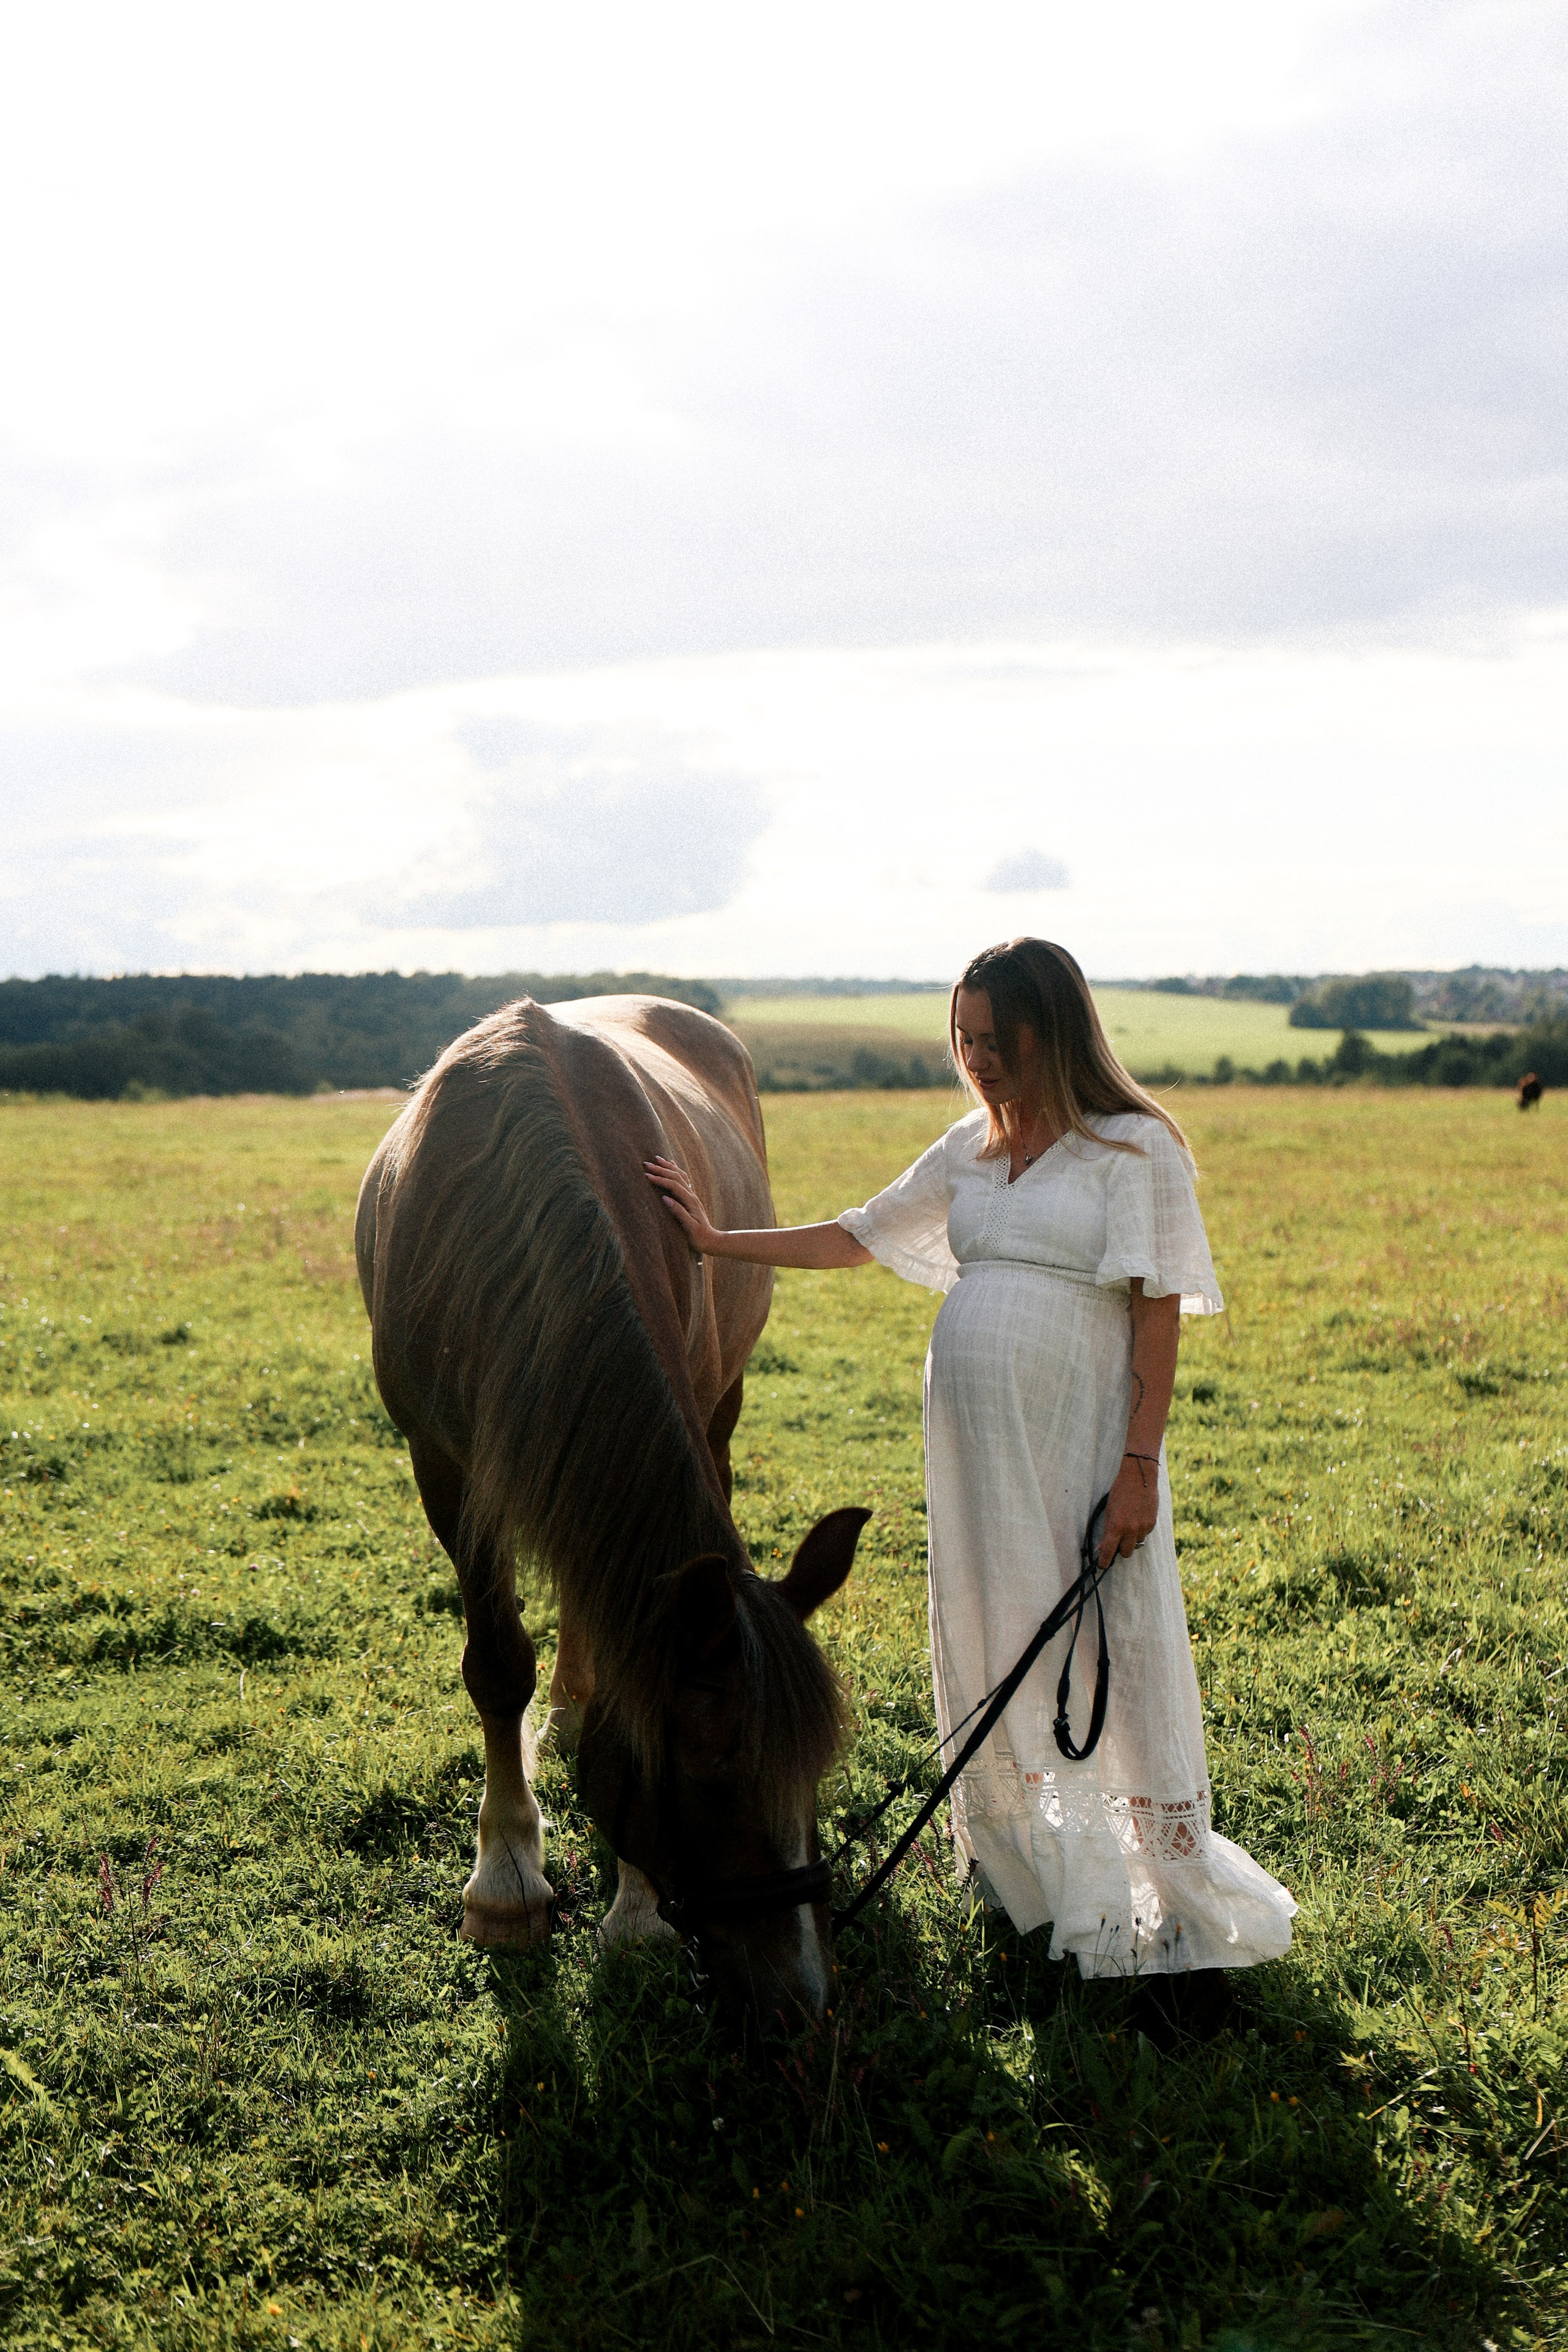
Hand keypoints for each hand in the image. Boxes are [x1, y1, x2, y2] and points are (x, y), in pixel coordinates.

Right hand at [643, 1155, 721, 1252]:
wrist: (711, 1241)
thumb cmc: (699, 1237)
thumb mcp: (689, 1227)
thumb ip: (678, 1212)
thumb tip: (665, 1198)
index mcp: (690, 1201)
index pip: (673, 1185)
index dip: (660, 1179)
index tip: (647, 1175)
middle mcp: (691, 1195)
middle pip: (675, 1177)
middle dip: (661, 1169)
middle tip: (646, 1164)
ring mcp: (691, 1196)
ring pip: (679, 1176)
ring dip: (668, 1167)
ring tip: (657, 1159)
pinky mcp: (690, 1198)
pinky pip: (683, 1180)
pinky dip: (676, 1171)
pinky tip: (672, 1165)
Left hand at [1097, 1451, 1158, 1568]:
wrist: (1140, 1478)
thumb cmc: (1120, 1492)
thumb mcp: (1109, 1511)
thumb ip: (1107, 1531)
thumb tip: (1102, 1549)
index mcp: (1117, 1526)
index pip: (1109, 1551)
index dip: (1104, 1561)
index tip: (1102, 1565)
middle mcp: (1131, 1529)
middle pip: (1126, 1553)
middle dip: (1120, 1549)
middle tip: (1117, 1540)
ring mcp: (1143, 1527)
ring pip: (1136, 1544)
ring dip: (1131, 1539)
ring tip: (1129, 1523)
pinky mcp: (1153, 1524)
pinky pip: (1145, 1535)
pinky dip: (1140, 1531)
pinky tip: (1138, 1517)